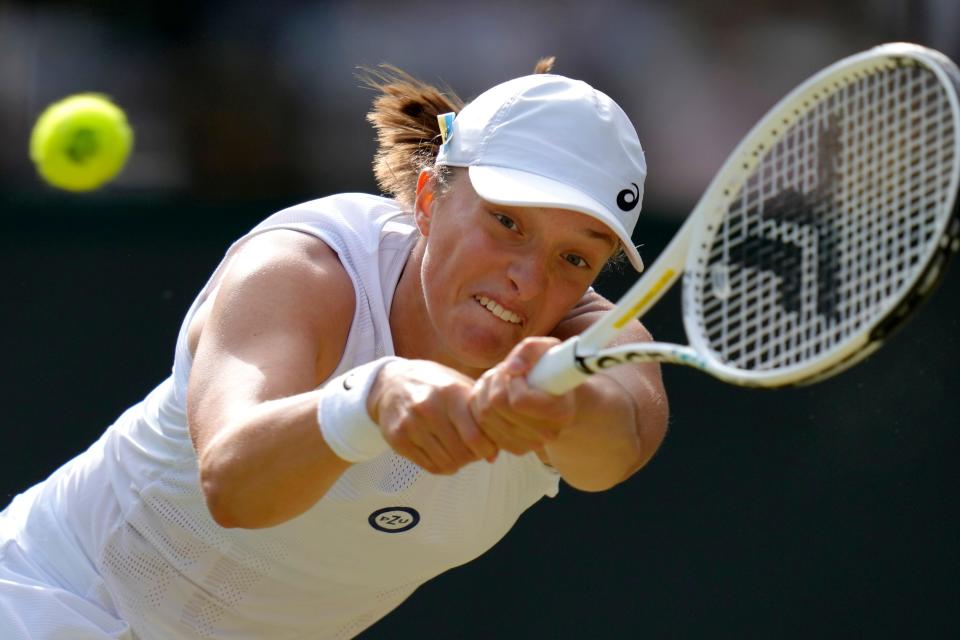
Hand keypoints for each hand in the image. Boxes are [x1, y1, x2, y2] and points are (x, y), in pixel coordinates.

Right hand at [368, 359, 498, 473]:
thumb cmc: (436, 385)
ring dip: (458, 463)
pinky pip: (429, 466)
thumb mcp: (461, 388)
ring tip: (459, 452)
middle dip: (473, 457)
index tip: (488, 448)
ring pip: (446, 463)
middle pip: (461, 453)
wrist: (393, 382)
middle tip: (473, 451)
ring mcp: (410, 424)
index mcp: (450, 393)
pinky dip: (441, 466)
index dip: (487, 448)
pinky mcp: (397, 438)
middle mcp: (428, 408)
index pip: (475, 436)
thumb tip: (494, 454)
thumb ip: (480, 416)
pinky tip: (443, 454)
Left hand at [469, 337, 576, 455]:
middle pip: (497, 406)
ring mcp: (529, 444)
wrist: (555, 394)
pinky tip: (495, 396)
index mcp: (560, 412)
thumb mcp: (546, 348)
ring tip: (501, 382)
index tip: (521, 373)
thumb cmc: (551, 368)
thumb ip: (529, 351)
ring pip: (484, 415)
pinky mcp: (513, 448)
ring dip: (485, 392)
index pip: (519, 401)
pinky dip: (481, 407)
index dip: (513, 381)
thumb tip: (511, 369)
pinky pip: (480, 425)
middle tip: (506, 373)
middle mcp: (547, 434)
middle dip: (496, 382)